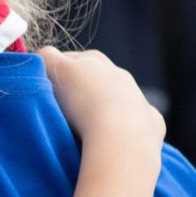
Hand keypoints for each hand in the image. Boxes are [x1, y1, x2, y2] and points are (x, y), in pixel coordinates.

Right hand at [39, 47, 165, 153]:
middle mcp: (119, 74)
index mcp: (94, 60)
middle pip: (95, 77)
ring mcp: (138, 98)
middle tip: (65, 111)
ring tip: (90, 128)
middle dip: (82, 89)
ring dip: (104, 108)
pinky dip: (128, 127)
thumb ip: (46, 58)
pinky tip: (117, 140)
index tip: (46, 92)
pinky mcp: (152, 121)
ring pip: (119, 97)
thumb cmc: (84, 102)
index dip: (54, 74)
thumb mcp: (56, 71)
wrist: (122, 136)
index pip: (68, 60)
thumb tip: (44, 57)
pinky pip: (140, 120)